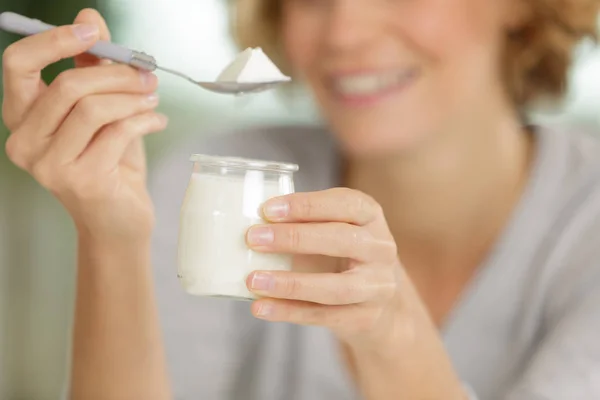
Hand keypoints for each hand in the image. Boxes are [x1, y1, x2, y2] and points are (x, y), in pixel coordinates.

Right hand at [2, 9, 166, 240]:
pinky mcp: (82, 181)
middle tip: (147, 73)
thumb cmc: (108, 162)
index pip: (17, 64)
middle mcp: (25, 142)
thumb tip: (89, 16)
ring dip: (134, 97)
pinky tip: (157, 120)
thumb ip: (91, 65)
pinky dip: (145, 120)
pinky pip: (118, 132)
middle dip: (116, 73)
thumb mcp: (100, 109)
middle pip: (67, 85)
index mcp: (22, 118)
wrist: (118, 220)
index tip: (93, 32)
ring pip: (95, 109)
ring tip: (153, 98)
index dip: (54, 40)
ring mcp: (50, 166)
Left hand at [245, 187, 403, 344]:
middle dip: (294, 238)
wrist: (381, 302)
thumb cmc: (344, 253)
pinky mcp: (365, 318)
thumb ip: (304, 222)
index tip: (268, 209)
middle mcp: (381, 249)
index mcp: (370, 216)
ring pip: (335, 287)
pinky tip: (262, 307)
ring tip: (254, 280)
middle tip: (254, 239)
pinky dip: (289, 311)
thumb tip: (255, 224)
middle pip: (342, 240)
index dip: (307, 205)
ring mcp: (377, 287)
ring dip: (290, 284)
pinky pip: (324, 316)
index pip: (345, 204)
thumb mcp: (334, 228)